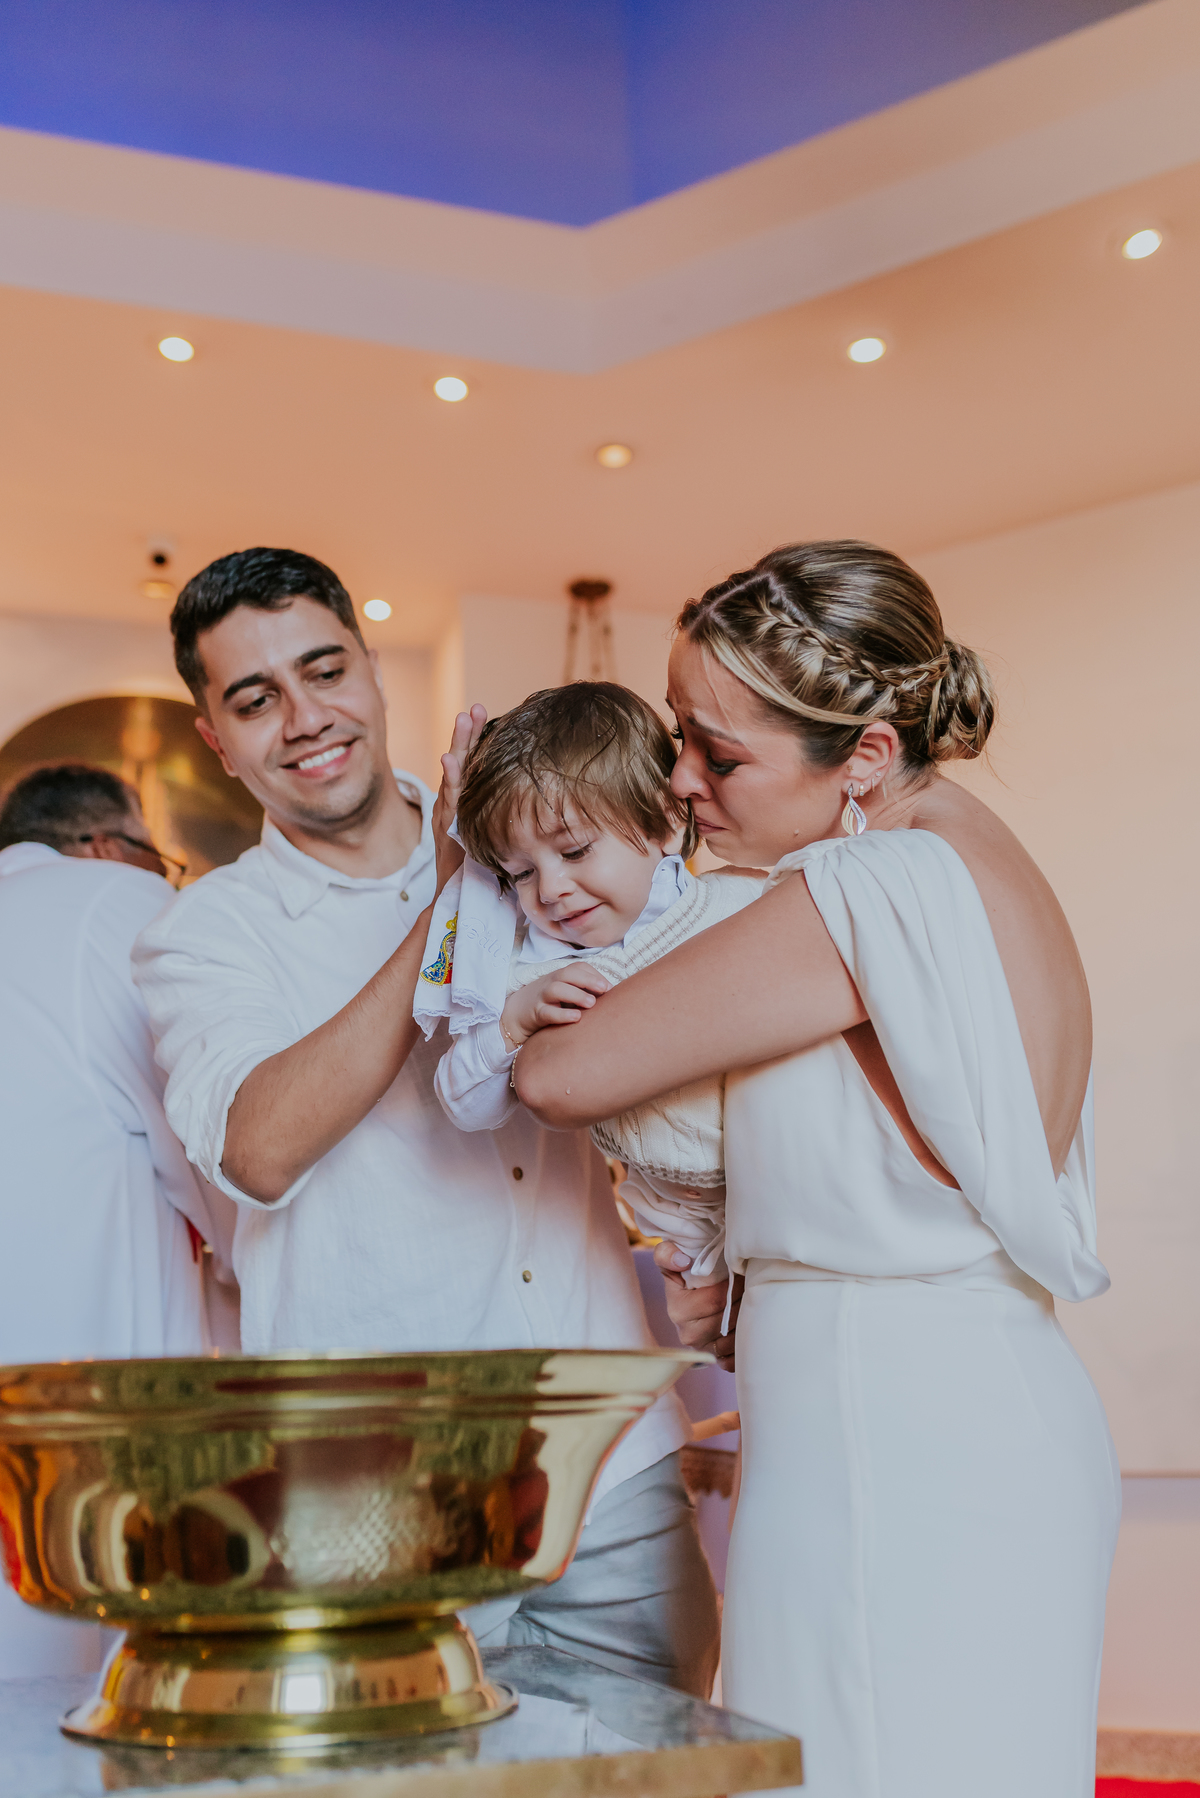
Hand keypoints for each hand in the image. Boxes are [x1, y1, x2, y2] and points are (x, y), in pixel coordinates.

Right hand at [434, 705, 486, 889]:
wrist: (455, 897)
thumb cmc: (479, 867)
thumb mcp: (495, 834)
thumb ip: (502, 815)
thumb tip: (533, 795)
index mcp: (466, 803)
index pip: (471, 766)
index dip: (477, 740)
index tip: (485, 713)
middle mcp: (454, 805)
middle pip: (461, 763)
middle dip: (467, 735)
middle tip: (475, 709)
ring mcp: (448, 816)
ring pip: (454, 776)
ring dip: (458, 747)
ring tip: (463, 720)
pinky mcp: (446, 830)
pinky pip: (450, 802)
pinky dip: (450, 781)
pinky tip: (449, 760)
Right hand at [501, 965, 610, 1047]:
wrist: (514, 1015)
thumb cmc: (548, 1004)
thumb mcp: (564, 993)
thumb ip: (583, 992)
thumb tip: (611, 997)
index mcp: (560, 977)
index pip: (578, 968)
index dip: (594, 975)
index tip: (608, 987)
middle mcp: (552, 983)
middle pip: (568, 974)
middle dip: (588, 979)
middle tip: (604, 989)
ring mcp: (542, 997)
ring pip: (557, 989)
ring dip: (576, 994)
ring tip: (591, 1003)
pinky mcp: (535, 1014)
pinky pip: (547, 1012)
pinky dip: (562, 1015)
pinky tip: (576, 1018)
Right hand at [654, 1239, 741, 1371]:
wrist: (688, 1292)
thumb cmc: (684, 1271)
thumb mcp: (669, 1256)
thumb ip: (667, 1254)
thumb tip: (681, 1261)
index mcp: (678, 1309)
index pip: (716, 1300)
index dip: (733, 1285)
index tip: (740, 1274)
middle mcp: (687, 1334)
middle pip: (728, 1320)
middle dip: (742, 1301)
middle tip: (751, 1287)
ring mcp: (702, 1349)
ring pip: (733, 1340)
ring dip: (745, 1321)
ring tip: (748, 1304)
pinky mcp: (714, 1359)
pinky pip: (733, 1360)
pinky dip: (741, 1347)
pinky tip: (744, 1330)